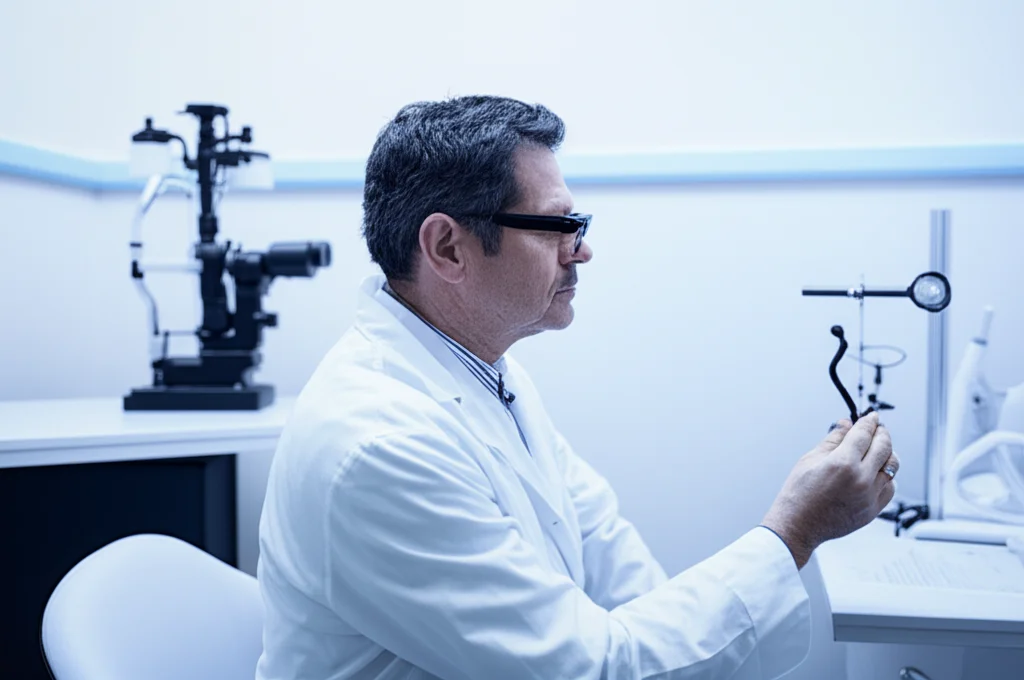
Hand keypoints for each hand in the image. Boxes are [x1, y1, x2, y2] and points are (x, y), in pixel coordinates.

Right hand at [761, 412, 898, 568]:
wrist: (798, 526)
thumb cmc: (799, 493)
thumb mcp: (810, 459)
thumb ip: (833, 440)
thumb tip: (846, 424)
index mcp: (842, 463)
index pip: (864, 434)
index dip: (869, 422)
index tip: (871, 416)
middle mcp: (861, 479)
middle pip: (884, 447)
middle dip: (882, 433)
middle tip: (877, 428)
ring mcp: (869, 496)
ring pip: (892, 467)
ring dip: (887, 453)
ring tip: (878, 449)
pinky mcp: (873, 510)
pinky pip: (890, 487)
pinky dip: (887, 476)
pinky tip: (876, 472)